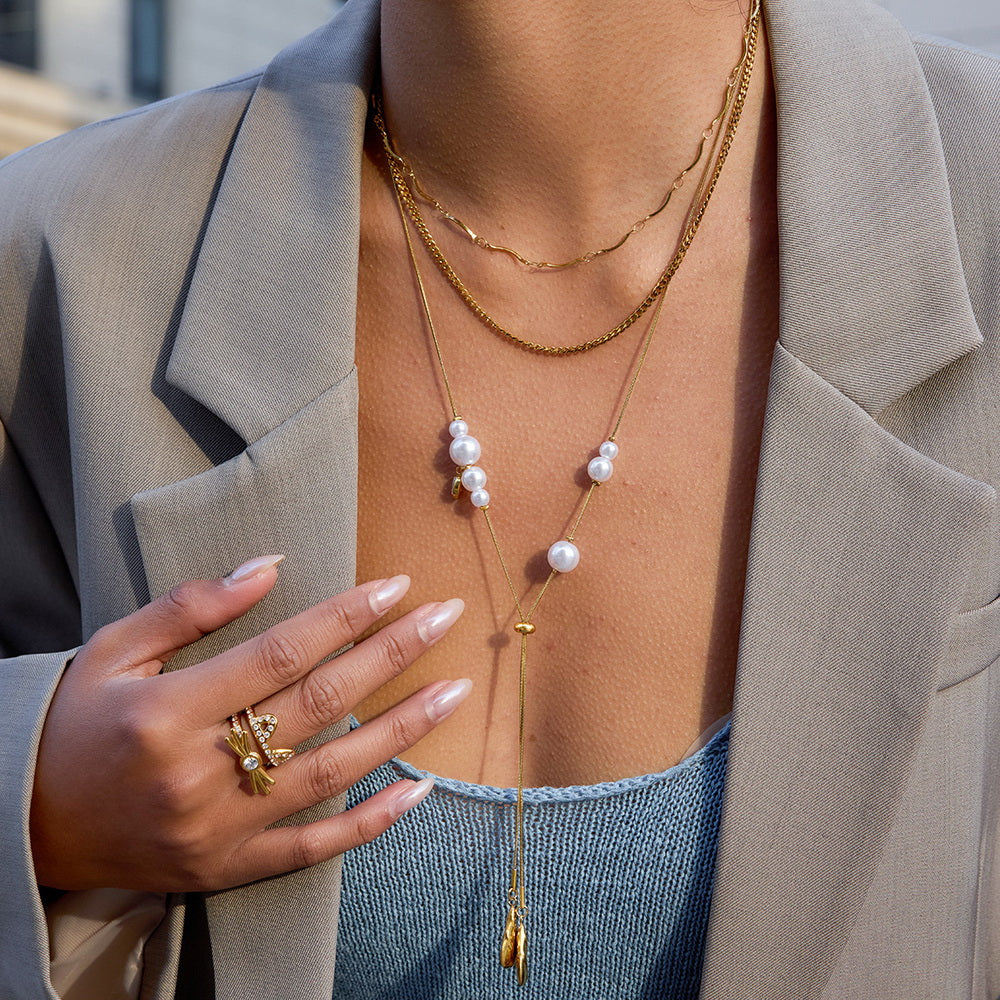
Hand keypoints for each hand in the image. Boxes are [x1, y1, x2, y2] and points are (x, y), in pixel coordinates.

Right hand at [30, 556, 468, 891]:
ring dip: (403, 730)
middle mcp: (198, 771)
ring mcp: (219, 828)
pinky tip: (419, 791)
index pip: (280, 653)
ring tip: (455, 691)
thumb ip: (189, 607)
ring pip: (332, 774)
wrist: (27, 827)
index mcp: (166, 711)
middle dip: (391, 654)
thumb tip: (270, 565)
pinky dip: (370, 823)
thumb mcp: (111, 650)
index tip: (397, 585)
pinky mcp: (227, 868)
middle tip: (446, 616)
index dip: (345, 617)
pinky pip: (313, 850)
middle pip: (319, 704)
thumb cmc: (72, 726)